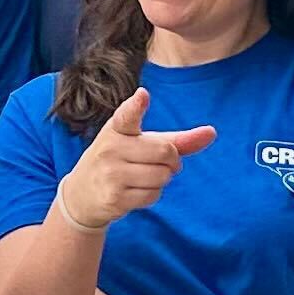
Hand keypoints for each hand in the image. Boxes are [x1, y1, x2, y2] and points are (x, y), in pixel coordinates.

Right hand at [61, 88, 217, 229]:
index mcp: (116, 128)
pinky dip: (152, 194)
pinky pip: (153, 195)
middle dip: (171, 161)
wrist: (81, 195)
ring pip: (162, 176)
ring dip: (161, 180)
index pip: (127, 115)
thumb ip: (176, 139)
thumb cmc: (118, 162)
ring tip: (141, 178)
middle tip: (157, 163)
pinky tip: (134, 191)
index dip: (136, 106)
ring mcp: (111, 174)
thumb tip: (212, 132)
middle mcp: (110, 148)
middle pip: (166, 152)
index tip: (143, 96)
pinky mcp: (114, 197)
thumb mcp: (140, 144)